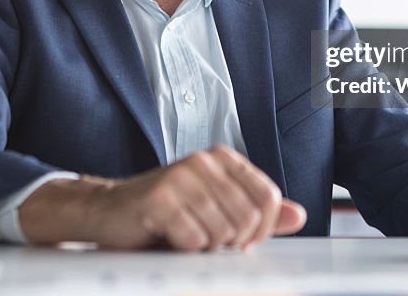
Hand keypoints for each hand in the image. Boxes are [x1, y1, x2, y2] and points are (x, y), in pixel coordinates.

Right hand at [19, 145, 306, 250]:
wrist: (109, 212)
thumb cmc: (164, 213)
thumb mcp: (216, 209)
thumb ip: (256, 211)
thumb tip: (298, 215)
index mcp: (223, 159)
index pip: (269, 197)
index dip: (261, 229)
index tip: (240, 240)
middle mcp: (204, 161)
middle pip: (249, 218)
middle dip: (231, 242)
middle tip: (206, 241)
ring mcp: (182, 176)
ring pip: (223, 231)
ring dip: (205, 247)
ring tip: (185, 237)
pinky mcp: (160, 197)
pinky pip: (194, 239)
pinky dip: (184, 249)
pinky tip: (168, 237)